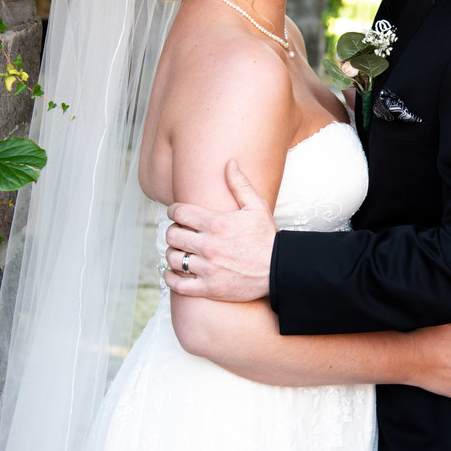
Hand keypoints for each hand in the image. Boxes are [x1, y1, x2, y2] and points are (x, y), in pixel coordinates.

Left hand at [164, 160, 276, 300]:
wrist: (279, 269)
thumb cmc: (267, 237)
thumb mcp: (257, 207)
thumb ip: (240, 184)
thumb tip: (229, 162)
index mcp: (217, 223)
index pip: (178, 212)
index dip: (174, 211)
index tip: (177, 214)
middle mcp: (209, 245)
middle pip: (172, 235)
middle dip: (173, 232)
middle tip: (179, 233)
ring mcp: (208, 268)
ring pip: (172, 258)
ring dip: (172, 254)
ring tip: (178, 252)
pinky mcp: (209, 288)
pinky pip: (178, 284)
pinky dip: (171, 278)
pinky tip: (174, 272)